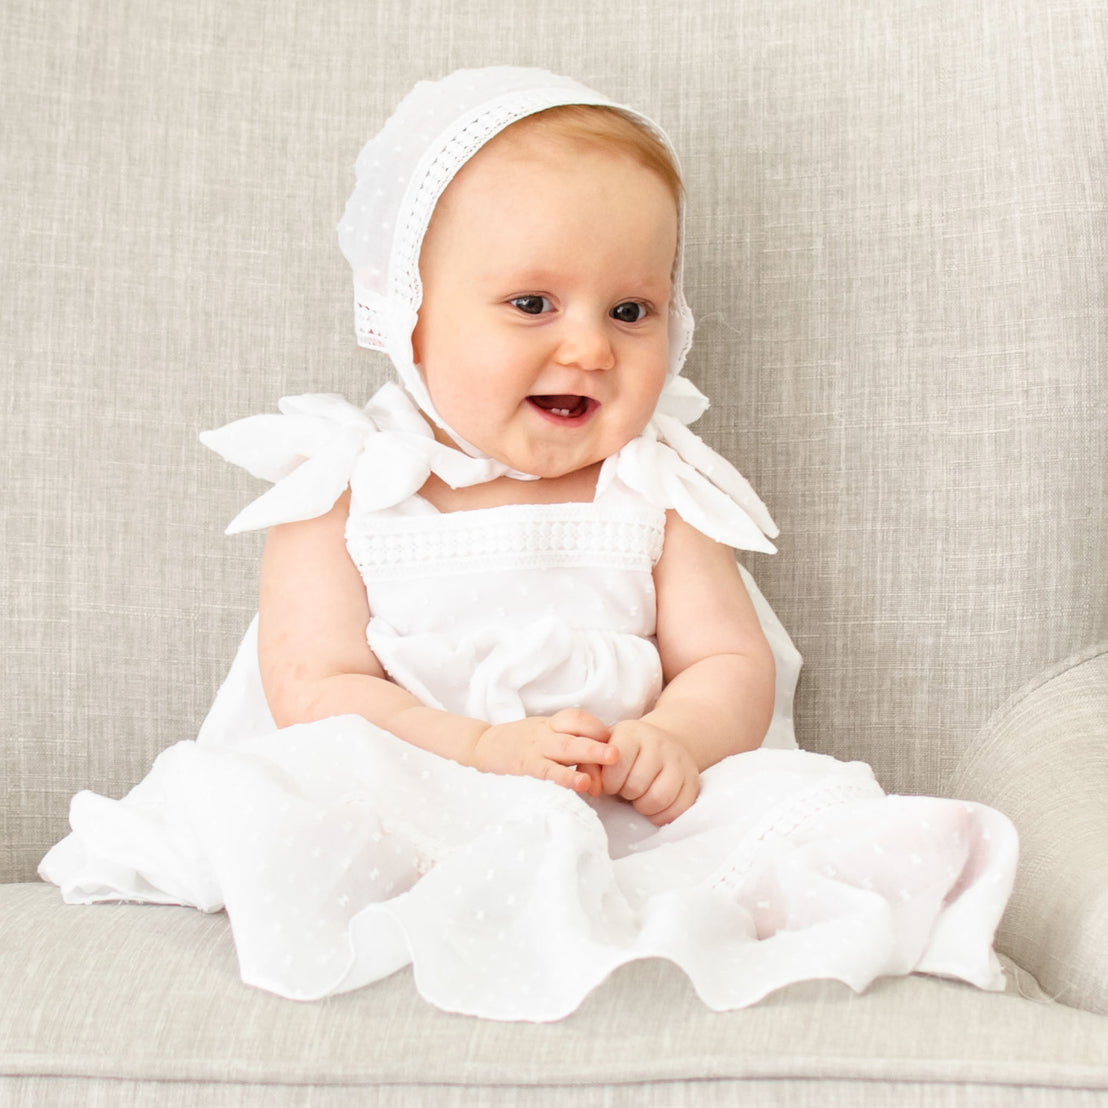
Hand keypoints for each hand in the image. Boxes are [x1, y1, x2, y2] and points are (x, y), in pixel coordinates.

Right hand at [467, 709, 615, 793]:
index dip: (597, 728)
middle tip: (619, 752)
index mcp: (551, 724)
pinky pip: (548, 770)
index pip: (579, 718)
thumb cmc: (518, 744)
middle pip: (578, 730)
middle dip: (600, 741)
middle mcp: (546, 733)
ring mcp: (536, 748)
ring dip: (590, 754)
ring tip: (611, 761)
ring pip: (567, 748)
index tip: (613, 742)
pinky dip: (564, 777)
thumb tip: (599, 752)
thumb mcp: (542, 735)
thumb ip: (565, 740)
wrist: (480, 747)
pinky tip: (580, 785)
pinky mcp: (525, 765)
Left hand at [594, 719, 699, 824]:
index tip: (610, 783)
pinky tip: (653, 806)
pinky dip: (661, 815)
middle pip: (636, 785)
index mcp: (632, 733)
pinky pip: (677, 810)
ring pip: (658, 798)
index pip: (616, 764)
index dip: (609, 782)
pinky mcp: (693, 781)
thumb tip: (590, 788)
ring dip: (643, 806)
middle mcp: (658, 743)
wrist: (664, 742)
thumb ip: (590, 767)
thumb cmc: (626, 752)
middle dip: (626, 794)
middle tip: (625, 790)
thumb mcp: (604, 751)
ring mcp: (679, 761)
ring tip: (638, 797)